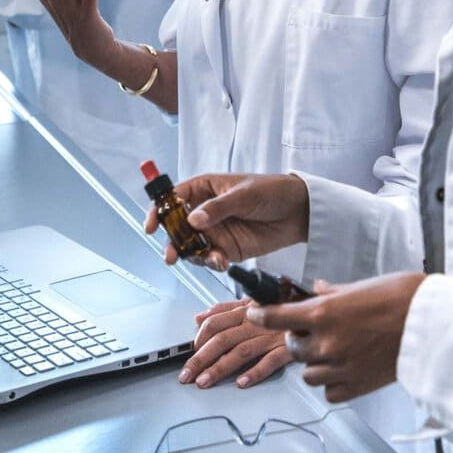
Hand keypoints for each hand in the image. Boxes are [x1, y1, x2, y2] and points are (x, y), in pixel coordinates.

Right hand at [140, 173, 309, 268]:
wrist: (300, 212)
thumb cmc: (273, 191)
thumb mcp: (244, 195)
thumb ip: (218, 208)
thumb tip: (193, 219)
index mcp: (204, 189)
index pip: (173, 199)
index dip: (159, 211)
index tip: (152, 225)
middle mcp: (205, 211)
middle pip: (177, 227)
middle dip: (172, 242)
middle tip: (171, 256)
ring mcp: (215, 231)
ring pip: (191, 247)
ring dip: (193, 256)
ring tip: (210, 259)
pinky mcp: (227, 249)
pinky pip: (210, 259)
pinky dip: (211, 263)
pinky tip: (221, 262)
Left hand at [177, 300, 289, 389]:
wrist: (319, 306)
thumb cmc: (286, 305)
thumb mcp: (253, 301)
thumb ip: (226, 309)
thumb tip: (199, 317)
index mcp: (246, 311)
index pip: (216, 323)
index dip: (200, 338)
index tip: (191, 352)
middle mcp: (256, 323)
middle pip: (222, 340)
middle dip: (201, 359)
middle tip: (187, 375)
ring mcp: (271, 336)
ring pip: (240, 352)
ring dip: (220, 368)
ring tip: (204, 382)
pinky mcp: (287, 348)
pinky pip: (270, 361)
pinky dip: (255, 372)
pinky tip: (242, 383)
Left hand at [250, 272, 426, 403]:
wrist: (433, 326)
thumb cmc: (402, 298)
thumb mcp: (361, 287)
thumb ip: (332, 293)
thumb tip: (317, 290)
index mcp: (324, 313)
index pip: (275, 317)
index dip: (260, 314)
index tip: (254, 313)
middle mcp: (327, 343)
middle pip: (292, 348)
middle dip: (299, 339)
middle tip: (314, 330)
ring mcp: (340, 367)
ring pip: (308, 373)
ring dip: (315, 362)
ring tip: (334, 350)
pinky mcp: (356, 387)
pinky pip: (329, 391)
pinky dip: (332, 382)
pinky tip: (346, 368)